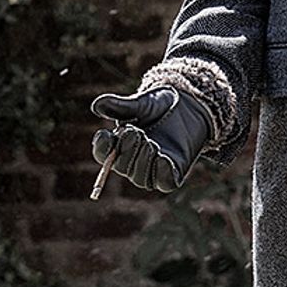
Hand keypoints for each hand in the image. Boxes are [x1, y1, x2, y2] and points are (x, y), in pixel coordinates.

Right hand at [90, 85, 211, 192]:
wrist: (189, 107)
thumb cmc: (160, 106)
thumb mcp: (141, 104)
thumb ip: (120, 106)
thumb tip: (97, 105)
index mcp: (119, 145)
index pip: (103, 154)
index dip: (103, 148)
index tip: (106, 135)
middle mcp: (132, 161)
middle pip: (121, 166)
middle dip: (127, 150)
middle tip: (136, 132)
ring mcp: (152, 169)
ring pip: (140, 177)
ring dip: (142, 160)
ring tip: (150, 143)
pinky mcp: (172, 174)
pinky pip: (164, 181)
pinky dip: (161, 172)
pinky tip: (162, 158)